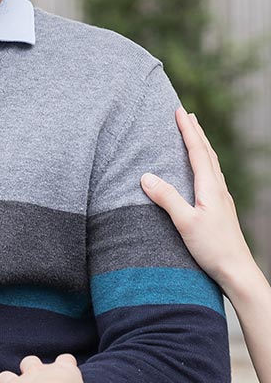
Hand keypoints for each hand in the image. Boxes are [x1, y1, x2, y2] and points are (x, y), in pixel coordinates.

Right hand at [140, 108, 254, 291]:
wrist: (236, 270)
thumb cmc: (212, 248)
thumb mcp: (185, 223)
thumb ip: (167, 198)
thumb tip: (146, 176)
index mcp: (210, 187)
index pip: (197, 151)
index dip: (187, 131)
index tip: (179, 111)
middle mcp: (218, 189)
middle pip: (207, 153)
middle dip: (196, 132)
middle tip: (186, 115)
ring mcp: (221, 199)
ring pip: (211, 164)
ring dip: (201, 146)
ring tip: (194, 135)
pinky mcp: (220, 209)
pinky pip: (211, 176)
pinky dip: (204, 163)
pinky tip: (201, 171)